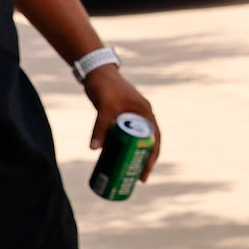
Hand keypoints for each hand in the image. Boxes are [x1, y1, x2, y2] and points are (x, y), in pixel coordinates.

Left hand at [83, 65, 161, 181]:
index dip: (153, 157)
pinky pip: (127, 136)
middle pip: (148, 142)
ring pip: (138, 140)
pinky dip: (124, 147)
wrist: (97, 71)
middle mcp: (142, 115)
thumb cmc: (105, 86)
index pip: (155, 139)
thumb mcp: (104, 107)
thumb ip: (100, 127)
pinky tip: (117, 157)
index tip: (146, 172)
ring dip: (135, 155)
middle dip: (145, 161)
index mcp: (145, 112)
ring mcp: (132, 116)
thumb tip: (94, 149)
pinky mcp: (121, 117)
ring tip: (129, 172)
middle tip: (139, 178)